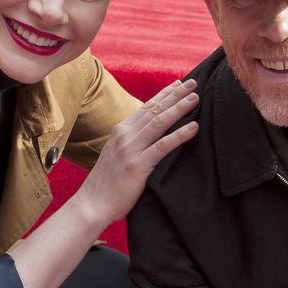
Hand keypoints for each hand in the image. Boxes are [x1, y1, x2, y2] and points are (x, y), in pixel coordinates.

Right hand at [76, 79, 197, 228]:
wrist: (92, 205)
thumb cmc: (106, 184)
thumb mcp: (116, 155)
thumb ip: (130, 143)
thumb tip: (148, 135)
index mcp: (120, 131)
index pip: (146, 107)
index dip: (165, 94)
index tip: (180, 84)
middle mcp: (125, 135)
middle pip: (155, 109)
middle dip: (176, 95)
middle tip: (194, 83)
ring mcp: (130, 149)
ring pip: (159, 122)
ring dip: (179, 108)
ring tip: (196, 99)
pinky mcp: (137, 166)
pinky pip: (162, 146)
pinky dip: (179, 135)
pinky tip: (193, 127)